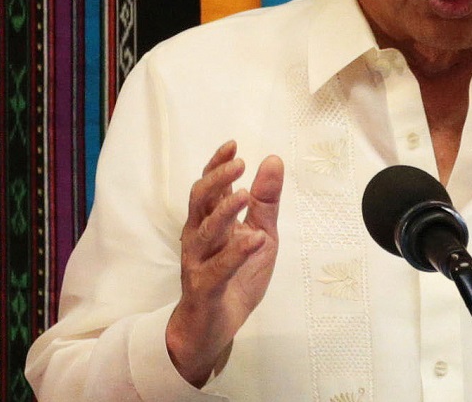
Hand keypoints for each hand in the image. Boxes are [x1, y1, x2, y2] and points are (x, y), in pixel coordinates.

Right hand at [166, 141, 283, 386]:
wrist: (214, 326)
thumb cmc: (235, 276)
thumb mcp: (261, 234)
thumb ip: (266, 202)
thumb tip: (273, 161)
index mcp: (211, 221)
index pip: (210, 186)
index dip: (217, 164)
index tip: (233, 145)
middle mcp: (199, 236)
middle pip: (200, 201)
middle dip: (217, 180)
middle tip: (238, 164)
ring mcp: (198, 261)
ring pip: (205, 231)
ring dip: (225, 211)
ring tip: (246, 195)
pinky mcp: (205, 287)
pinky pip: (218, 267)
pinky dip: (236, 252)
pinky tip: (255, 240)